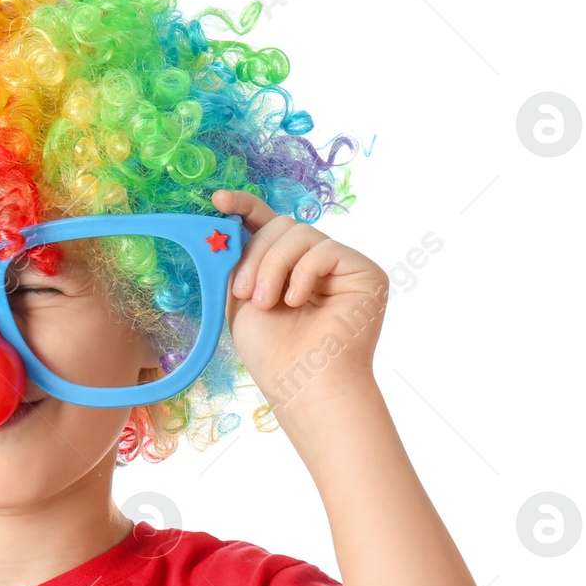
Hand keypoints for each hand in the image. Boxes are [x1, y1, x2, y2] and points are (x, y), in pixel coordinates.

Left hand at [212, 189, 388, 412]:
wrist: (303, 385)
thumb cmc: (273, 352)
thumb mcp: (242, 297)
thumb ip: (239, 258)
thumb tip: (226, 222)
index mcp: (288, 267)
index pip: (269, 224)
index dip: (245, 207)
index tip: (218, 200)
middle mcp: (318, 263)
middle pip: (282, 225)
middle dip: (256, 254)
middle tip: (245, 293)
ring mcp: (344, 266)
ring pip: (300, 233)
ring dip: (273, 267)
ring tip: (266, 303)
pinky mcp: (367, 272)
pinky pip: (325, 250)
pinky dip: (302, 275)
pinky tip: (296, 302)